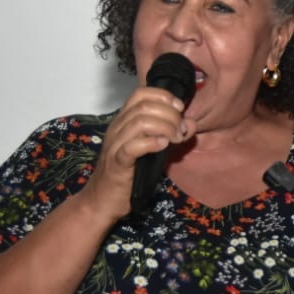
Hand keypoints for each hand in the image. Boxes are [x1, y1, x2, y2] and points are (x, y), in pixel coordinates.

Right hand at [80, 85, 190, 217]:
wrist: (103, 200)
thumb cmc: (129, 173)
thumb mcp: (153, 150)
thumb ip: (171, 134)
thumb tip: (191, 123)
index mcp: (124, 121)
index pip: (141, 94)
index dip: (164, 96)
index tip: (180, 109)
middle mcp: (117, 128)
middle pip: (145, 106)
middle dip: (170, 115)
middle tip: (180, 131)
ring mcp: (115, 144)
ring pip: (140, 122)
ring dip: (166, 128)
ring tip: (175, 140)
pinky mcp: (117, 163)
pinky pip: (133, 146)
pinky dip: (152, 143)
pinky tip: (163, 146)